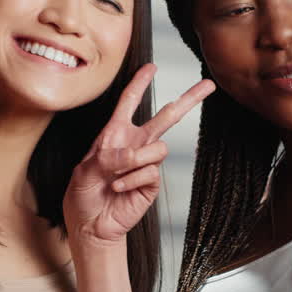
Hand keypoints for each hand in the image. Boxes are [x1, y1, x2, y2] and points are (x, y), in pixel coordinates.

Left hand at [63, 64, 214, 248]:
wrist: (90, 225)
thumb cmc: (82, 195)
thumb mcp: (84, 170)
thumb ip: (108, 156)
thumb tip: (135, 153)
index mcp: (114, 135)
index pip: (129, 102)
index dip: (140, 83)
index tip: (151, 66)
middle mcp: (134, 145)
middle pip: (166, 117)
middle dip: (188, 99)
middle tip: (209, 85)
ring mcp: (146, 164)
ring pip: (159, 147)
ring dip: (135, 160)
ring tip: (115, 176)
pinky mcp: (152, 183)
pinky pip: (151, 171)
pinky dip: (132, 179)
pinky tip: (118, 189)